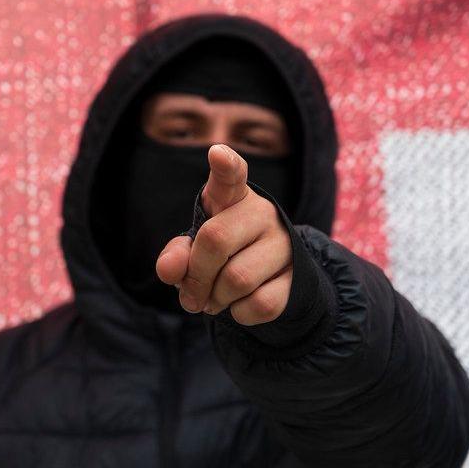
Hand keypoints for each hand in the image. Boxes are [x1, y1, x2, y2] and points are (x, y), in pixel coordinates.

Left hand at [155, 144, 292, 324]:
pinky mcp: (299, 276)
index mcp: (232, 197)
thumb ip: (177, 254)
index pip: (231, 175)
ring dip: (215, 300)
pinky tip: (239, 306)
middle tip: (190, 295)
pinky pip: (261, 304)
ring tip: (213, 300)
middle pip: (215, 240)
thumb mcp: (194, 249)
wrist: (271, 278)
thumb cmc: (223, 254)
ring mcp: (285, 243)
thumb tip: (169, 270)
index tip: (217, 153)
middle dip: (195, 276)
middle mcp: (262, 213)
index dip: (225, 165)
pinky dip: (239, 314)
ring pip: (237, 279)